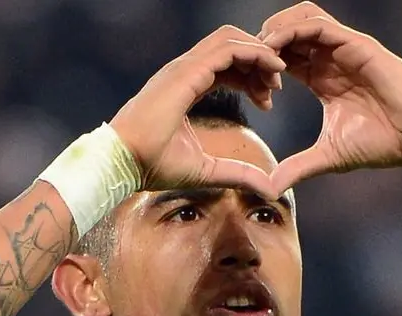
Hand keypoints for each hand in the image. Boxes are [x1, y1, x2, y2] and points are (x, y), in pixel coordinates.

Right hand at [110, 26, 284, 196]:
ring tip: (278, 77)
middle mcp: (184, 70)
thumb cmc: (153, 166)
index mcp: (186, 86)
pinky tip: (272, 71)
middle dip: (259, 60)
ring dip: (260, 53)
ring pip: (231, 40)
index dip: (251, 76)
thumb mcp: (208, 171)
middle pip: (231, 46)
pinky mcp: (187, 72)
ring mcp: (184, 67)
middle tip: (276, 87)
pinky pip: (228, 49)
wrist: (124, 162)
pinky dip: (254, 53)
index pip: (224, 65)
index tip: (267, 101)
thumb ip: (239, 173)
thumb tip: (270, 190)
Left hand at [258, 2, 401, 193]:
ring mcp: (344, 47)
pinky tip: (275, 51)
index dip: (262, 68)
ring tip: (258, 53)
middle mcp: (332, 58)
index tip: (250, 90)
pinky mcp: (356, 43)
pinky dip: (292, 31)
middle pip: (287, 31)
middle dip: (262, 46)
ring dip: (274, 31)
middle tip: (248, 68)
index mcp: (323, 78)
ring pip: (300, 18)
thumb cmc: (382, 144)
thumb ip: (298, 167)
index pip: (284, 57)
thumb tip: (269, 189)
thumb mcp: (328, 156)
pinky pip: (317, 24)